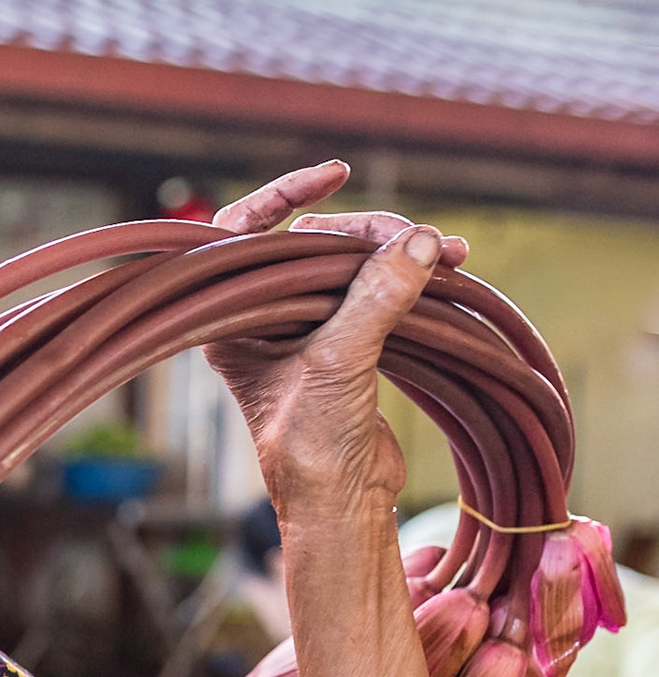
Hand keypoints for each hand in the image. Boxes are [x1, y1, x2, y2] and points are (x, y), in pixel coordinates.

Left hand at [210, 161, 446, 676]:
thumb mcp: (340, 364)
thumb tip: (413, 244)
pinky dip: (408, 276)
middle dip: (368, 232)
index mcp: (229, 318)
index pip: (243, 232)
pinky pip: (373, 289)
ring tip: (448, 253)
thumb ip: (373, 300)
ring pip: (347, 264)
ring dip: (398, 252)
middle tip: (419, 239)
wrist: (339, 503)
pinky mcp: (342, 341)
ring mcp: (300, 329)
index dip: (284, 193)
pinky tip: (444, 267)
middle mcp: (257, 317)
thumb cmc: (312, 444)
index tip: (335, 172)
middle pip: (311, 244)